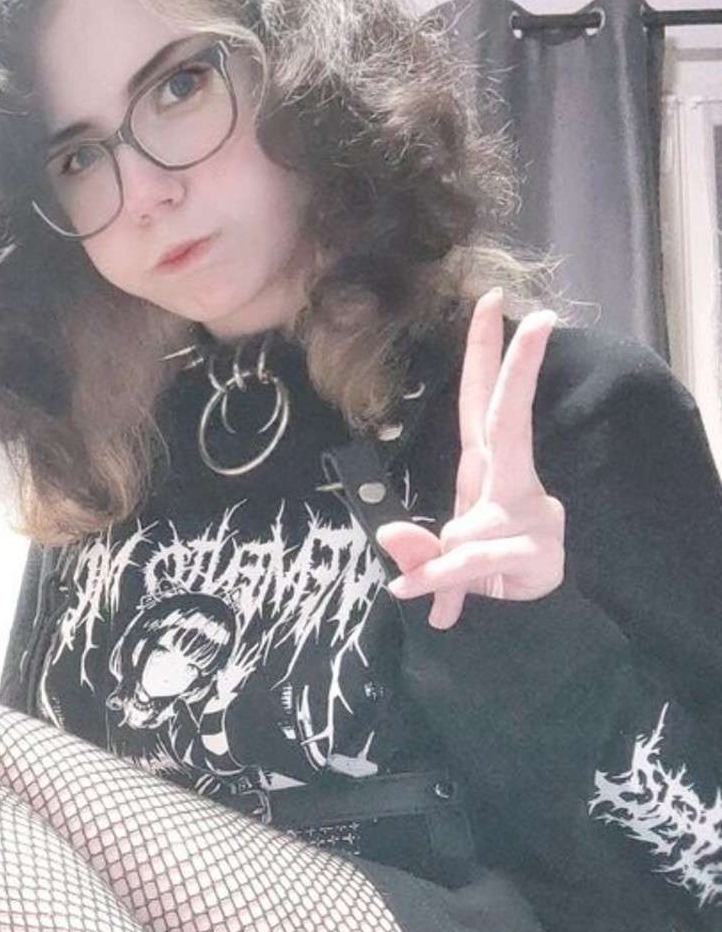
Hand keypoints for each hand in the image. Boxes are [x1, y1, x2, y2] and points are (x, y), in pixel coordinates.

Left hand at [377, 290, 564, 629]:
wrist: (525, 628)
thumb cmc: (484, 580)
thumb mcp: (439, 565)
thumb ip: (419, 553)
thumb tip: (392, 538)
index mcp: (486, 470)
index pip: (482, 403)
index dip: (486, 355)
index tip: (494, 303)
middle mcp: (512, 482)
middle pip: (510, 419)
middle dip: (520, 368)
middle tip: (539, 318)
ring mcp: (531, 513)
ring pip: (472, 525)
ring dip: (445, 565)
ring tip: (432, 593)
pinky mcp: (538, 550)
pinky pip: (475, 560)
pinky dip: (447, 581)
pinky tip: (437, 607)